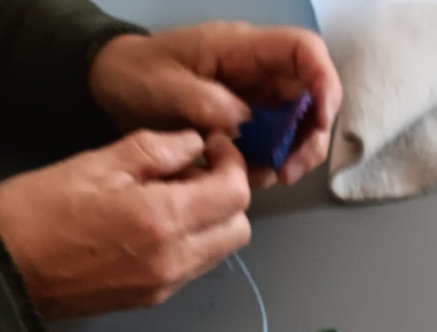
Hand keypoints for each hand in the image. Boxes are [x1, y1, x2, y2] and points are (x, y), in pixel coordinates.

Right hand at [0, 130, 250, 319]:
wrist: (3, 274)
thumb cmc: (36, 213)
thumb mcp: (94, 164)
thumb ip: (155, 150)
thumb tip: (194, 143)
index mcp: (163, 219)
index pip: (235, 194)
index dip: (232, 164)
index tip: (214, 148)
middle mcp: (175, 258)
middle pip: (239, 227)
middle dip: (228, 195)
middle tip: (196, 172)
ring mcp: (166, 283)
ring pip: (221, 250)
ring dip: (212, 220)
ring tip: (173, 196)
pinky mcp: (154, 298)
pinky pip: (196, 266)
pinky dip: (194, 241)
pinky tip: (159, 222)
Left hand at [88, 23, 342, 186]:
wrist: (111, 87)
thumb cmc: (135, 74)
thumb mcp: (161, 85)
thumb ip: (202, 99)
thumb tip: (244, 119)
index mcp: (243, 49)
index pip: (304, 52)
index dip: (324, 81)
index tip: (320, 119)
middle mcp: (259, 72)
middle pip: (312, 96)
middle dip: (311, 135)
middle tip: (290, 169)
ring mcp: (256, 98)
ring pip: (299, 124)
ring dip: (294, 155)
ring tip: (270, 177)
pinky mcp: (249, 122)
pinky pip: (275, 143)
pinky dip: (271, 163)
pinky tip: (249, 175)